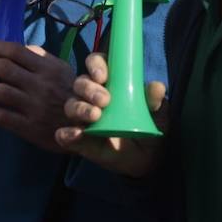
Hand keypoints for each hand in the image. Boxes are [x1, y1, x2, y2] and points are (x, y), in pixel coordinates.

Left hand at [0, 41, 75, 150]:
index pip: (15, 51)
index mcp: (47, 68)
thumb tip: (18, 48)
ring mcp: (33, 106)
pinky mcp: (29, 127)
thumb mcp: (63, 70)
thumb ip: (41, 58)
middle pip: (3, 69)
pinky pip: (1, 117)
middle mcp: (39, 85)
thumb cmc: (72, 94)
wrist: (88, 127)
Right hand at [55, 52, 165, 177]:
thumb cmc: (149, 126)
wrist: (146, 158)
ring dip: (80, 108)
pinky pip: (64, 135)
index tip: (103, 76)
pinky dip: (66, 133)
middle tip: (105, 100)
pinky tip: (76, 134)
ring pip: (71, 105)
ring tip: (96, 116)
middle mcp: (92, 97)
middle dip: (89, 88)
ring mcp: (84, 118)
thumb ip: (155, 100)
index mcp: (111, 82)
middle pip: (80, 83)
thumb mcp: (157, 113)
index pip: (96, 63)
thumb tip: (156, 86)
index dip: (95, 65)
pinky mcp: (79, 140)